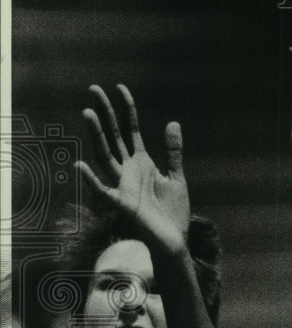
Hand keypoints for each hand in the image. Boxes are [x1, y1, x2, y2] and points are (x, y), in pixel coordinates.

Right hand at [75, 84, 190, 255]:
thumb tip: (172, 122)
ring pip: (105, 156)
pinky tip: (80, 165)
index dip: (126, 109)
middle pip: (113, 137)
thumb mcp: (176, 177)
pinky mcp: (122, 204)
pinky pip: (103, 191)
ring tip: (87, 113)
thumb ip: (173, 151)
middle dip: (105, 114)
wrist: (173, 240)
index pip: (130, 130)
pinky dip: (91, 179)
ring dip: (96, 135)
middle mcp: (128, 171)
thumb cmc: (172, 212)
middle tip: (93, 89)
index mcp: (142, 163)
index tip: (119, 88)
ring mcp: (123, 186)